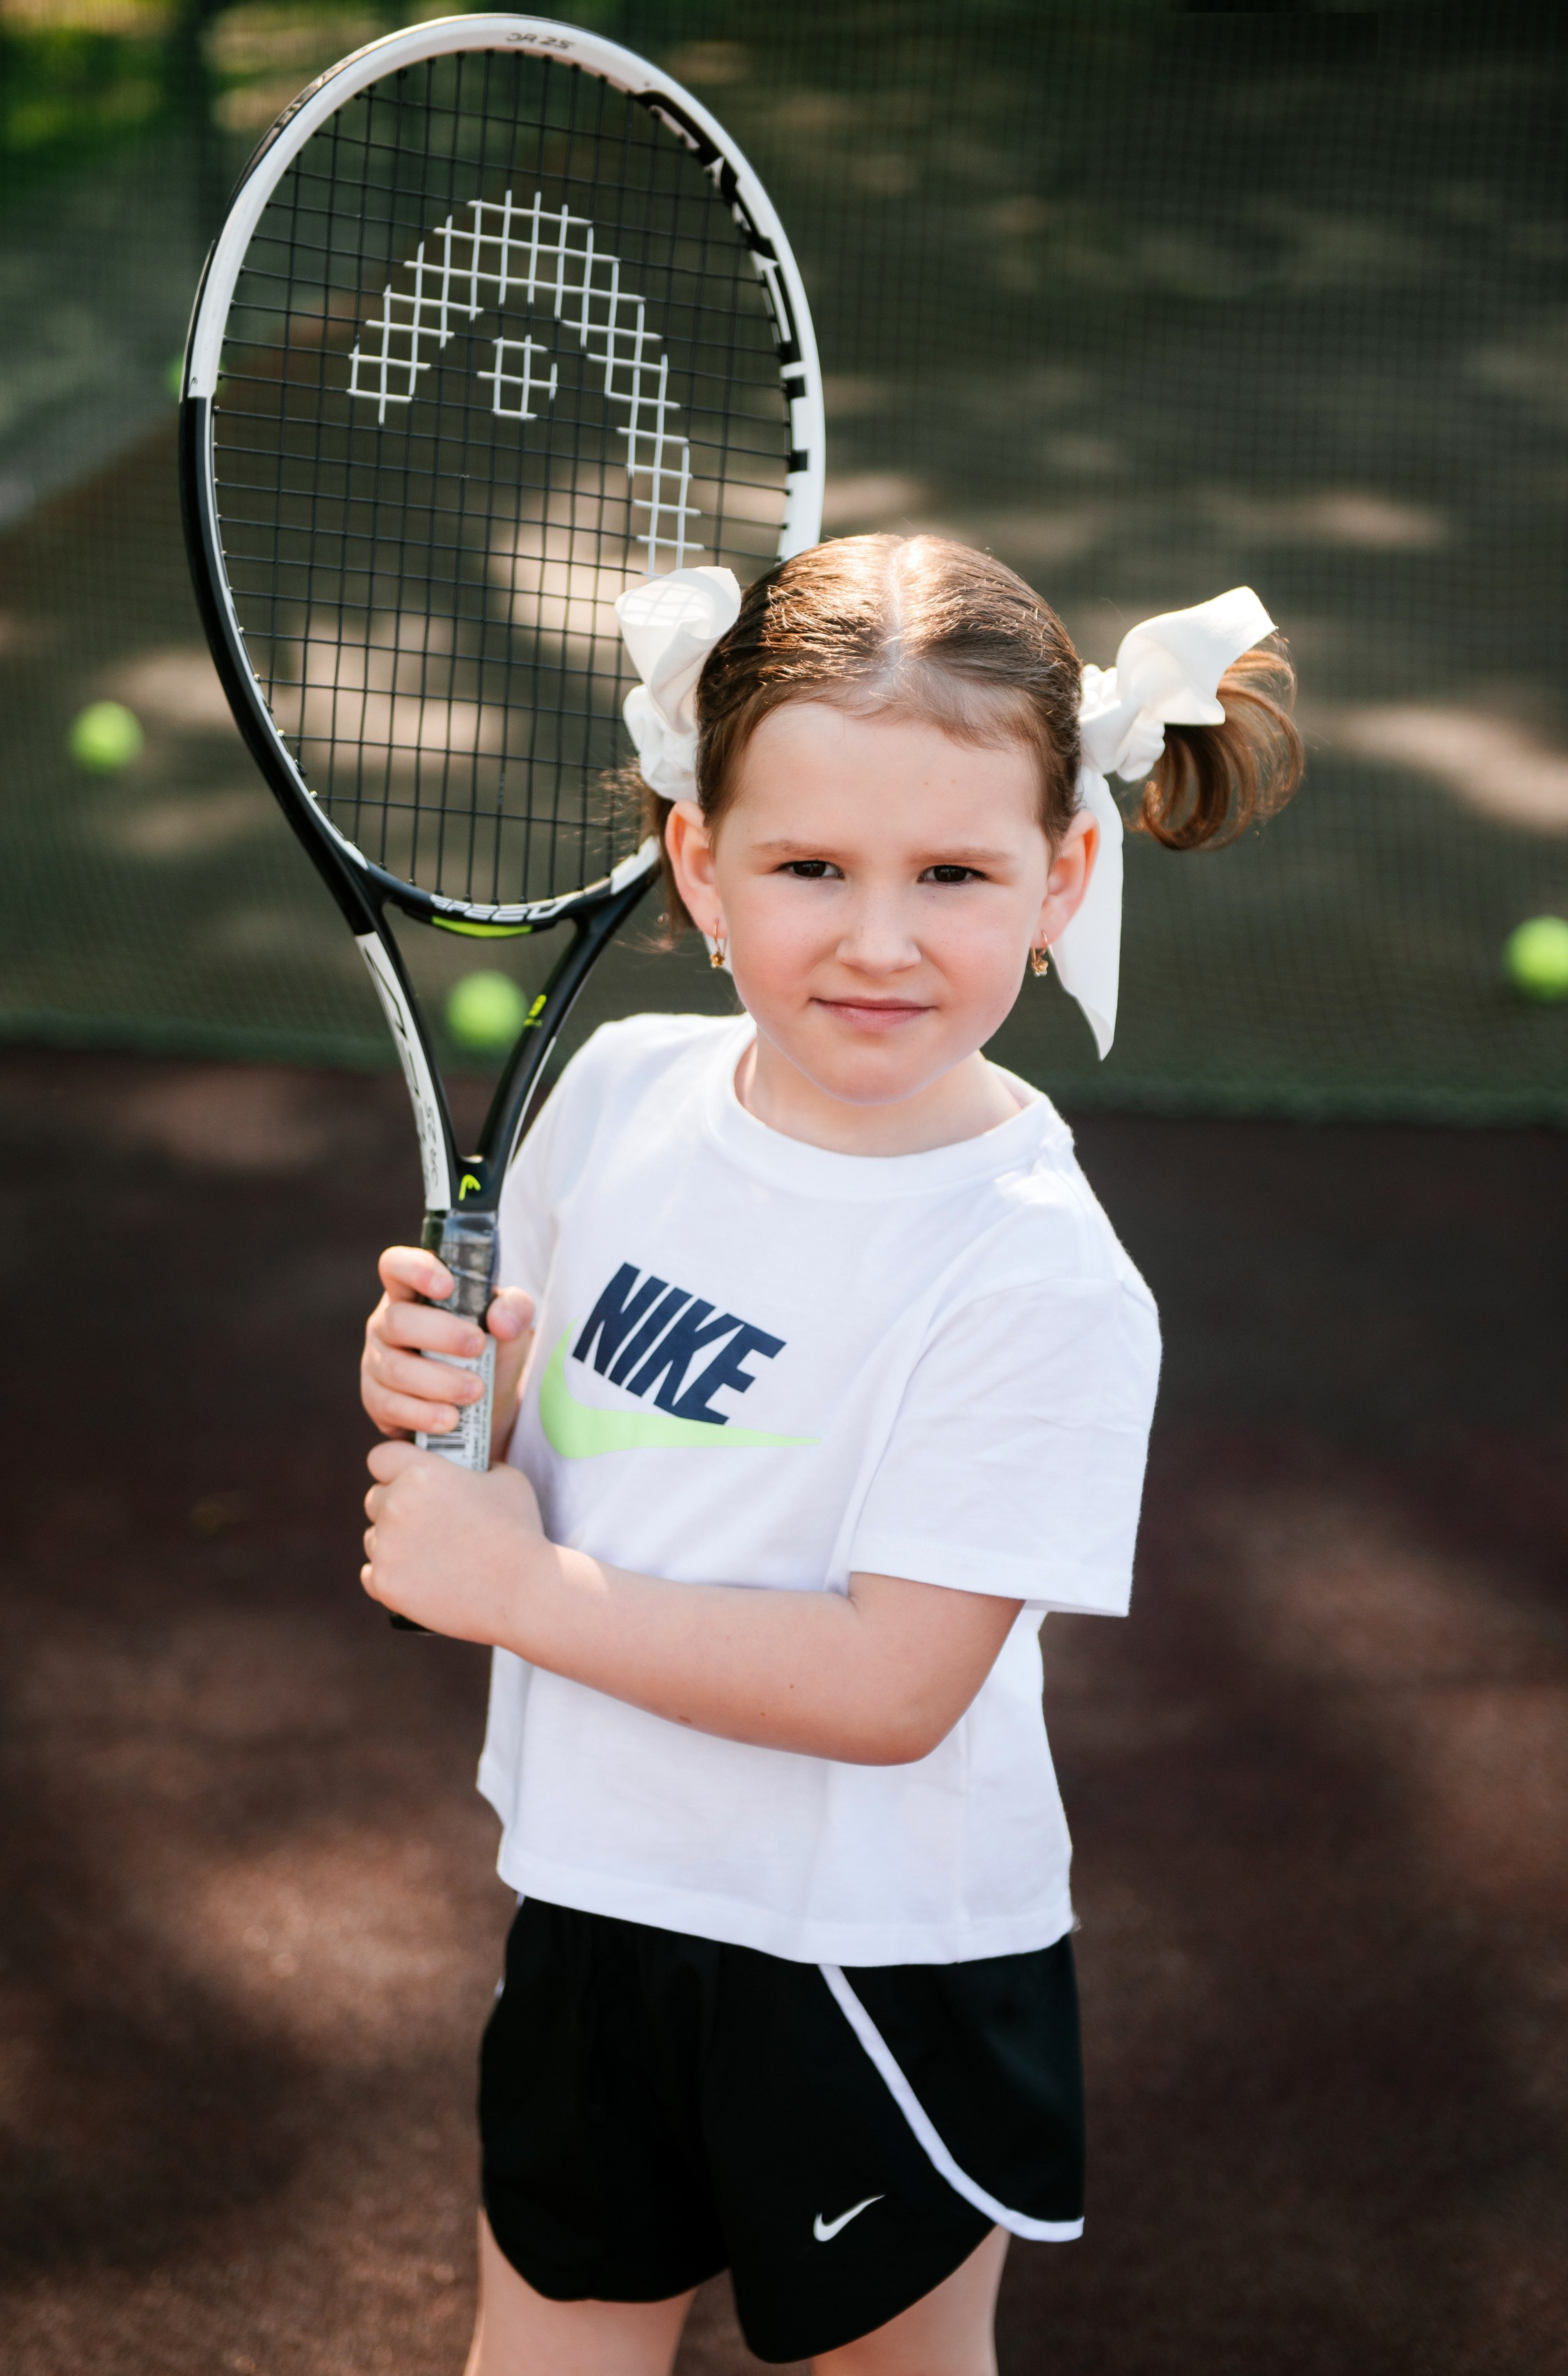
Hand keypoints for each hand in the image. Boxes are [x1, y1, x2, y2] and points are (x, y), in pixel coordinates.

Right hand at [361, 1245, 532, 1458]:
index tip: (447, 1287)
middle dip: (441, 1335)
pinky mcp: (377, 1401)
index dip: (415, 1270)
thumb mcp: (511, 1326)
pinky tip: (451, 1418)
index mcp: (414, 1292)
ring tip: (476, 1391)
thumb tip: (501, 1320)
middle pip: (397, 1320)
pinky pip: (390, 1406)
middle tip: (478, 1347)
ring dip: (439, 1381)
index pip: (396, 1266)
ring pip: (394, 1368)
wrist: (487, 1407)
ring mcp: (378, 1362)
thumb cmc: (490, 1351)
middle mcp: (388, 1323)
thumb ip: (515, 1310)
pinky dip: (424, 1414)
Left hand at [362, 1439, 549, 1640]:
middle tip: (426, 1521)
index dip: (395, 1466)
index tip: (410, 1478)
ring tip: (430, 1554)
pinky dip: (392, 1576)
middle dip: (395, 1506)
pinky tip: (419, 1577)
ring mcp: (387, 1548)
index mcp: (420, 1474)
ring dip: (393, 1543)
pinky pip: (372, 1574)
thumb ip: (477, 1466)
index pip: (381, 1457)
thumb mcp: (506, 1479)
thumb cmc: (519, 1532)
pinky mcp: (386, 1584)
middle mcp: (395, 1506)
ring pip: (374, 1538)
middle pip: (375, 1499)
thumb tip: (468, 1468)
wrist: (522, 1591)